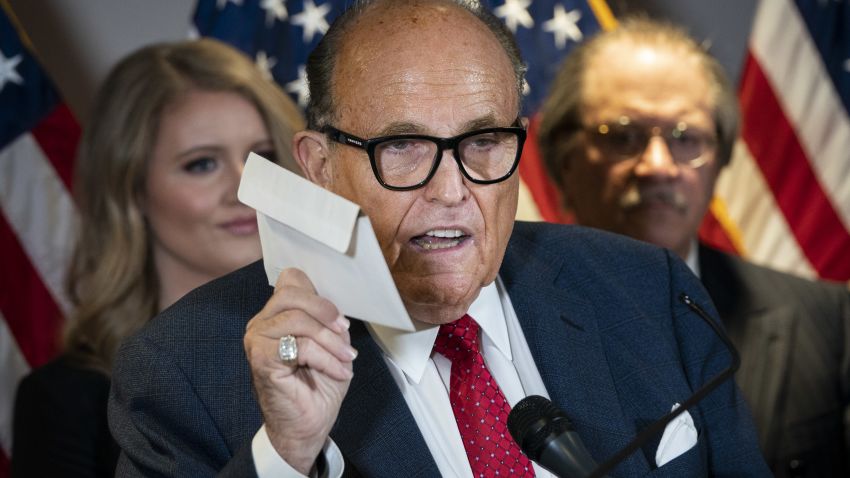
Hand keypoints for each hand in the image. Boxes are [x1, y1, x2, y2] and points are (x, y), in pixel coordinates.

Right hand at [244, 268, 356, 473]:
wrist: (307, 426)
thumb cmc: (317, 386)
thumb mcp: (331, 344)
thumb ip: (327, 320)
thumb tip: (335, 307)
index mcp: (276, 315)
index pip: (290, 280)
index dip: (318, 293)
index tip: (339, 319)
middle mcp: (261, 323)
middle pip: (292, 294)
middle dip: (326, 311)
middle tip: (345, 332)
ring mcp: (257, 340)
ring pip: (297, 319)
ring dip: (330, 340)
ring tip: (346, 358)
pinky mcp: (261, 360)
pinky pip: (300, 346)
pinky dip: (326, 358)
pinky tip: (338, 371)